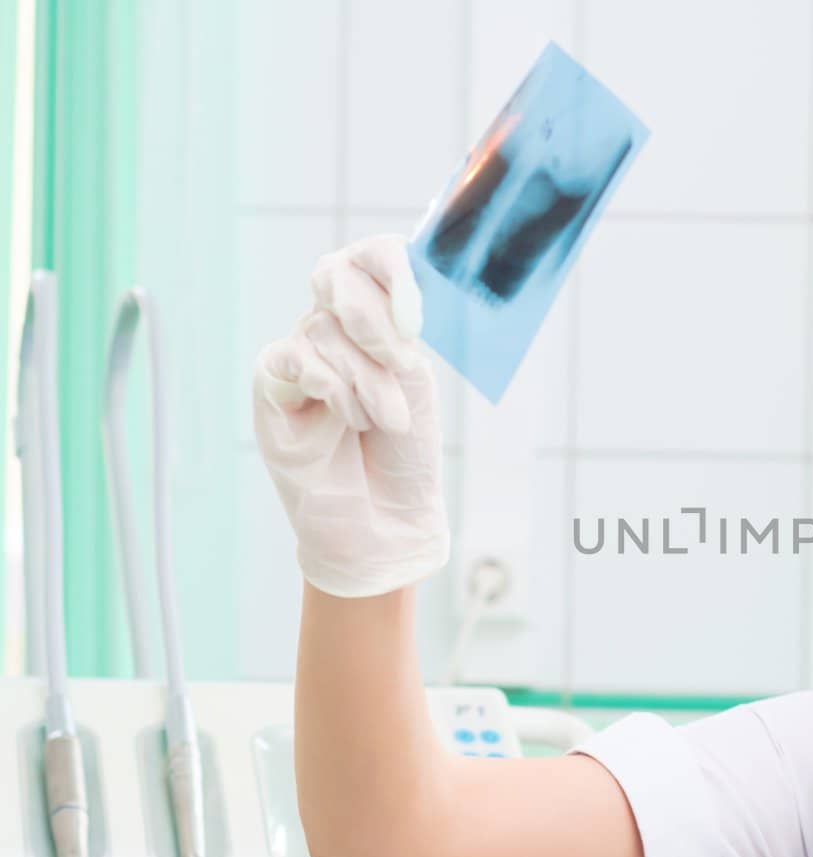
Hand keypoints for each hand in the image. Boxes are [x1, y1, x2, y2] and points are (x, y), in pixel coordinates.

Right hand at [252, 235, 448, 597]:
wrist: (385, 518)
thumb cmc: (405, 452)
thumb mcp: (413, 379)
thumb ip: (396, 326)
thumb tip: (384, 287)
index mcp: (379, 317)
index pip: (372, 256)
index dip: (390, 265)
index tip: (414, 309)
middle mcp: (335, 327)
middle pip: (335, 275)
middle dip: (373, 318)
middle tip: (401, 363)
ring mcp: (300, 353)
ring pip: (323, 328)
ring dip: (365, 378)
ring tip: (380, 421)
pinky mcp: (271, 384)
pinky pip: (291, 357)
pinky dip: (328, 385)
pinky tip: (344, 417)